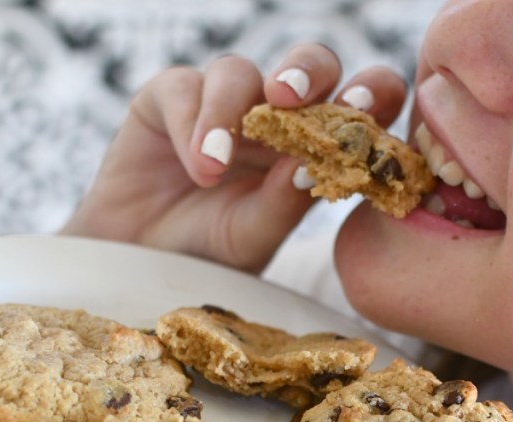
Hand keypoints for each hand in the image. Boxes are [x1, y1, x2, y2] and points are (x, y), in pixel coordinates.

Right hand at [62, 44, 407, 272]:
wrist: (139, 265)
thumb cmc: (209, 251)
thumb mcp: (255, 236)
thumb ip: (284, 202)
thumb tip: (313, 162)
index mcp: (316, 142)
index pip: (361, 102)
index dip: (372, 94)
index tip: (363, 111)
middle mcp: (276, 114)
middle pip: (310, 64)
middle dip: (308, 72)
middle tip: (293, 100)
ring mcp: (224, 102)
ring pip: (241, 71)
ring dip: (233, 109)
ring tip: (216, 168)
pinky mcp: (169, 98)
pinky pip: (185, 88)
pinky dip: (193, 125)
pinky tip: (197, 168)